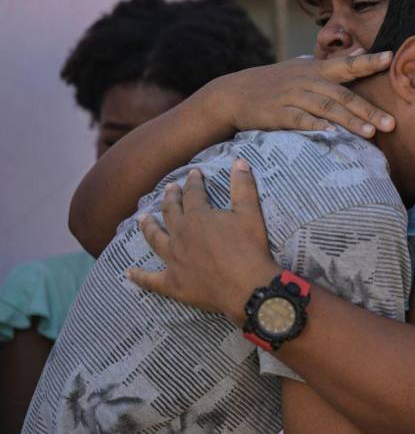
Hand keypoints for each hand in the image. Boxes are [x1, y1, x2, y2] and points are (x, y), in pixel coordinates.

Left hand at [128, 160, 279, 324]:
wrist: (247, 287)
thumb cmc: (249, 248)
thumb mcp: (250, 212)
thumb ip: (243, 185)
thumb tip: (239, 161)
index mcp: (197, 216)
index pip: (192, 193)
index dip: (193, 182)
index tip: (194, 173)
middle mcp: (180, 235)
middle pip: (170, 212)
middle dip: (170, 198)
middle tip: (169, 189)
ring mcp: (173, 259)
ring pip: (154, 239)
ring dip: (148, 227)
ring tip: (142, 218)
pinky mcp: (172, 283)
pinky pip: (151, 280)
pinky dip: (139, 277)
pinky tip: (129, 274)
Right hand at [209, 50, 394, 138]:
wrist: (234, 93)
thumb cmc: (276, 83)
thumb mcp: (303, 68)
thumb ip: (333, 64)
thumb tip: (362, 53)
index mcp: (316, 69)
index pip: (348, 64)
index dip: (369, 62)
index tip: (390, 57)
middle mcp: (307, 81)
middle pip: (342, 95)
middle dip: (368, 109)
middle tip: (391, 123)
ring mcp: (292, 97)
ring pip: (325, 108)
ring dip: (348, 121)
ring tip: (369, 133)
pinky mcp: (277, 114)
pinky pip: (299, 120)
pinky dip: (315, 126)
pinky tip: (330, 135)